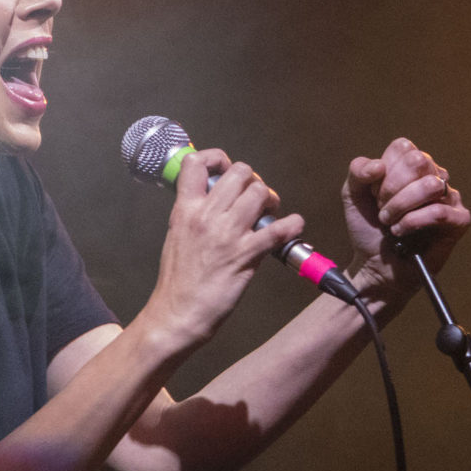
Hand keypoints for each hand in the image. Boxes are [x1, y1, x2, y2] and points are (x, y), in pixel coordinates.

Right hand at [144, 148, 304, 348]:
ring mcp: (226, 234)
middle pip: (239, 172)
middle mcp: (205, 216)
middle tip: (255, 196)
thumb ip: (194, 214)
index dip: (217, 157)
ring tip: (271, 211)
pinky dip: (291, 225)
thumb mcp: (176, 236)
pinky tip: (293, 226)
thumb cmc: (178, 280)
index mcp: (185, 209)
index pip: (196, 162)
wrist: (177, 313)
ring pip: (259, 192)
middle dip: (253, 180)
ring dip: (271, 199)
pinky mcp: (244, 255)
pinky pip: (276, 229)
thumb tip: (214, 201)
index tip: (225, 168)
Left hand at [342, 138, 470, 300]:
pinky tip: (402, 232)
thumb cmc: (369, 229)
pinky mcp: (459, 220)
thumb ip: (358, 171)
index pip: (403, 148)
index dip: (383, 172)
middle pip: (418, 162)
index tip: (374, 194)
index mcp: (411, 165)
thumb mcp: (352, 195)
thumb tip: (379, 165)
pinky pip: (439, 212)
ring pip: (430, 185)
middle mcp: (433, 176)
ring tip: (391, 223)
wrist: (374, 264)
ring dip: (400, 207)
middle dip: (391, 190)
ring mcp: (449, 197)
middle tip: (382, 211)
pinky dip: (413, 222)